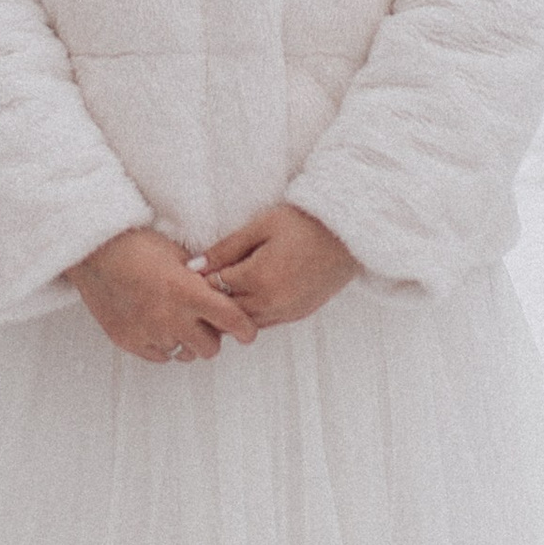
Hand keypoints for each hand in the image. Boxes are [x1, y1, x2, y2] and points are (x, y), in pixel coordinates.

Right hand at [67, 226, 255, 363]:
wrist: (94, 251)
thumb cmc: (138, 245)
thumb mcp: (178, 255)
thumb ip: (202, 279)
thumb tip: (223, 292)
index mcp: (187, 292)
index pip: (231, 320)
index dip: (245, 329)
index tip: (248, 333)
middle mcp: (170, 318)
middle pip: (210, 347)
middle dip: (213, 335)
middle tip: (206, 322)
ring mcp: (148, 333)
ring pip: (185, 354)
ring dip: (187, 341)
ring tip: (178, 322)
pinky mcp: (129, 342)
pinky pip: (160, 357)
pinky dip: (164, 345)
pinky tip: (158, 326)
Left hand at [200, 203, 358, 330]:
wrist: (349, 232)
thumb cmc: (304, 221)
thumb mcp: (261, 225)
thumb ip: (226, 248)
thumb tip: (194, 266)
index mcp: (259, 278)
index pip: (215, 288)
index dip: (202, 279)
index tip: (195, 270)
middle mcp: (273, 302)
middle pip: (228, 311)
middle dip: (214, 299)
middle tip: (205, 284)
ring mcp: (288, 311)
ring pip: (247, 322)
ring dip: (234, 310)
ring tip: (228, 289)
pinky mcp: (300, 314)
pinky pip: (267, 322)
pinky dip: (254, 313)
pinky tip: (251, 294)